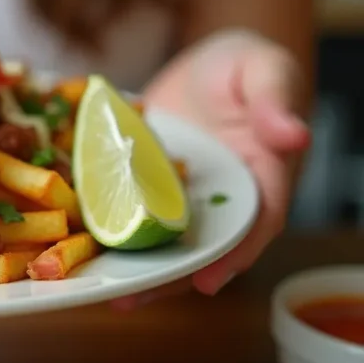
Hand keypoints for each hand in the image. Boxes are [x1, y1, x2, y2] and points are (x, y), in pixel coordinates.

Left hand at [113, 29, 310, 308]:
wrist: (205, 63)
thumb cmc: (244, 66)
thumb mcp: (265, 71)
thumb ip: (276, 101)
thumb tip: (294, 134)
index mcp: (261, 179)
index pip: (254, 225)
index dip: (232, 256)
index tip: (208, 282)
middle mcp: (220, 201)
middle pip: (199, 248)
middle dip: (165, 278)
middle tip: (126, 299)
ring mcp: (180, 200)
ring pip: (158, 240)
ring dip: (128, 265)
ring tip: (91, 288)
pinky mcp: (146, 190)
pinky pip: (125, 211)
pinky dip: (102, 228)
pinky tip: (69, 245)